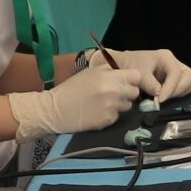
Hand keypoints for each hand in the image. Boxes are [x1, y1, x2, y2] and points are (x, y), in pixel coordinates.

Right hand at [7, 61, 147, 137]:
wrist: (54, 109)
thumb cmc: (71, 89)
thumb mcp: (89, 72)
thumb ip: (108, 70)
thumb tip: (123, 71)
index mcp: (109, 77)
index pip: (136, 76)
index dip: (132, 79)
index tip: (126, 82)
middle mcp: (113, 92)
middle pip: (135, 92)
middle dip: (127, 92)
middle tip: (114, 93)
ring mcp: (112, 107)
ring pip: (128, 106)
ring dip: (119, 104)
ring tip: (104, 103)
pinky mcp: (108, 121)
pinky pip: (117, 117)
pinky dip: (110, 115)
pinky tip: (98, 112)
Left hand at [109, 47, 190, 97]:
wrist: (121, 64)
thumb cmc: (129, 64)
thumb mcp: (138, 74)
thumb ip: (150, 84)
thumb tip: (160, 95)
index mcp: (166, 57)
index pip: (176, 74)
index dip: (171, 88)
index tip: (161, 99)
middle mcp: (173, 63)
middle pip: (189, 77)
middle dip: (179, 90)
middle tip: (165, 99)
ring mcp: (174, 71)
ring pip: (190, 82)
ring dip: (180, 92)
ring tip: (165, 98)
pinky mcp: (172, 80)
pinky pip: (183, 87)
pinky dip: (178, 94)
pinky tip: (165, 97)